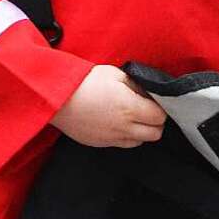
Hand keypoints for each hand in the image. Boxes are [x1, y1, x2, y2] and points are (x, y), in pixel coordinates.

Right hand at [51, 65, 166, 147]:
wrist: (56, 98)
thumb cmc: (84, 82)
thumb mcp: (115, 74)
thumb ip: (135, 85)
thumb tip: (146, 93)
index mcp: (130, 108)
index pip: (160, 116)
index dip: (161, 108)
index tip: (155, 101)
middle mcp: (124, 127)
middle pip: (155, 134)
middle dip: (155, 122)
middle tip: (147, 109)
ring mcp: (112, 138)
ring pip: (140, 142)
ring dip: (142, 131)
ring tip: (132, 116)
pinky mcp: (100, 144)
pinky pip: (122, 144)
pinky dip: (127, 136)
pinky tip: (118, 123)